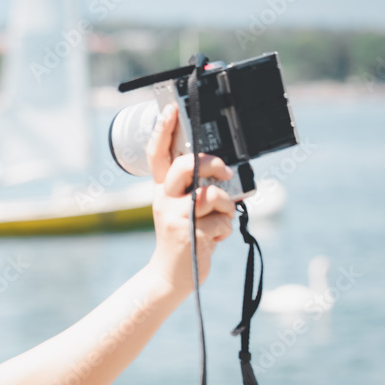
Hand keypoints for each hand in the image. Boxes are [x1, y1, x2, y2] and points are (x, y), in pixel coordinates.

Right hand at [145, 105, 234, 294]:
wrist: (172, 275)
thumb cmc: (183, 237)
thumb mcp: (181, 210)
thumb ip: (195, 190)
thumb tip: (223, 171)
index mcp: (162, 189)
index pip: (157, 154)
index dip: (163, 130)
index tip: (170, 110)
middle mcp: (164, 199)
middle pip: (187, 166)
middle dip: (212, 164)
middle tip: (224, 171)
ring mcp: (174, 217)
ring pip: (211, 195)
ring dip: (226, 206)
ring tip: (222, 217)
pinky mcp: (188, 235)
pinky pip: (221, 221)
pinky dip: (226, 229)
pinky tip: (215, 238)